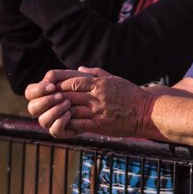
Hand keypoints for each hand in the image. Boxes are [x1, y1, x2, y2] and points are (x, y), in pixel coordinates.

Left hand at [24, 67, 145, 137]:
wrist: (146, 112)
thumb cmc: (130, 94)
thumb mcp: (114, 79)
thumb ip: (95, 73)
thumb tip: (79, 68)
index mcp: (100, 84)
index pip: (74, 80)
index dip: (60, 82)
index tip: (51, 85)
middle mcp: (97, 96)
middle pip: (69, 94)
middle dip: (56, 96)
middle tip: (46, 98)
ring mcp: (98, 111)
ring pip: (72, 109)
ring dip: (59, 110)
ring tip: (51, 111)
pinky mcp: (100, 125)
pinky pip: (80, 124)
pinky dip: (68, 123)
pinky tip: (61, 123)